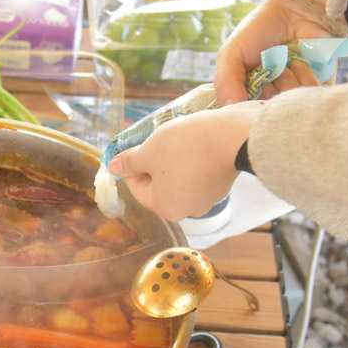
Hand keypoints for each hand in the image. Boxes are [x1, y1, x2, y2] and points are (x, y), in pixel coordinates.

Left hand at [107, 101, 265, 221]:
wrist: (233, 137)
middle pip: (158, 184)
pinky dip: (194, 160)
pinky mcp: (222, 184)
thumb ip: (129, 162)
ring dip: (174, 160)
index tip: (135, 146)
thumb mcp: (149, 151)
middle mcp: (187, 210)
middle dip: (155, 161)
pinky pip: (198, 173)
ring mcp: (207, 199)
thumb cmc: (185, 146)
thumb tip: (113, 167)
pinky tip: (195, 144)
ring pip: (179, 177)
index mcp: (165, 208)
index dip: (132, 165)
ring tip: (178, 140)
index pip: (136, 187)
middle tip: (157, 140)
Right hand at [214, 0, 333, 104]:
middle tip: (268, 75)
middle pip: (266, 115)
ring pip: (289, 108)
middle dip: (266, 95)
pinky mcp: (318, 88)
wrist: (296, 7)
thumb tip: (231, 110)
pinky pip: (312, 99)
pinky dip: (305, 80)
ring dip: (286, 85)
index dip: (243, 110)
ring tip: (285, 64)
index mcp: (247, 92)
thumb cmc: (260, 29)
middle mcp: (269, 97)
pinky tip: (300, 63)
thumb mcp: (231, 53)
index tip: (247, 96)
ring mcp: (293, 93)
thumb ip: (225, 82)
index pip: (242, 116)